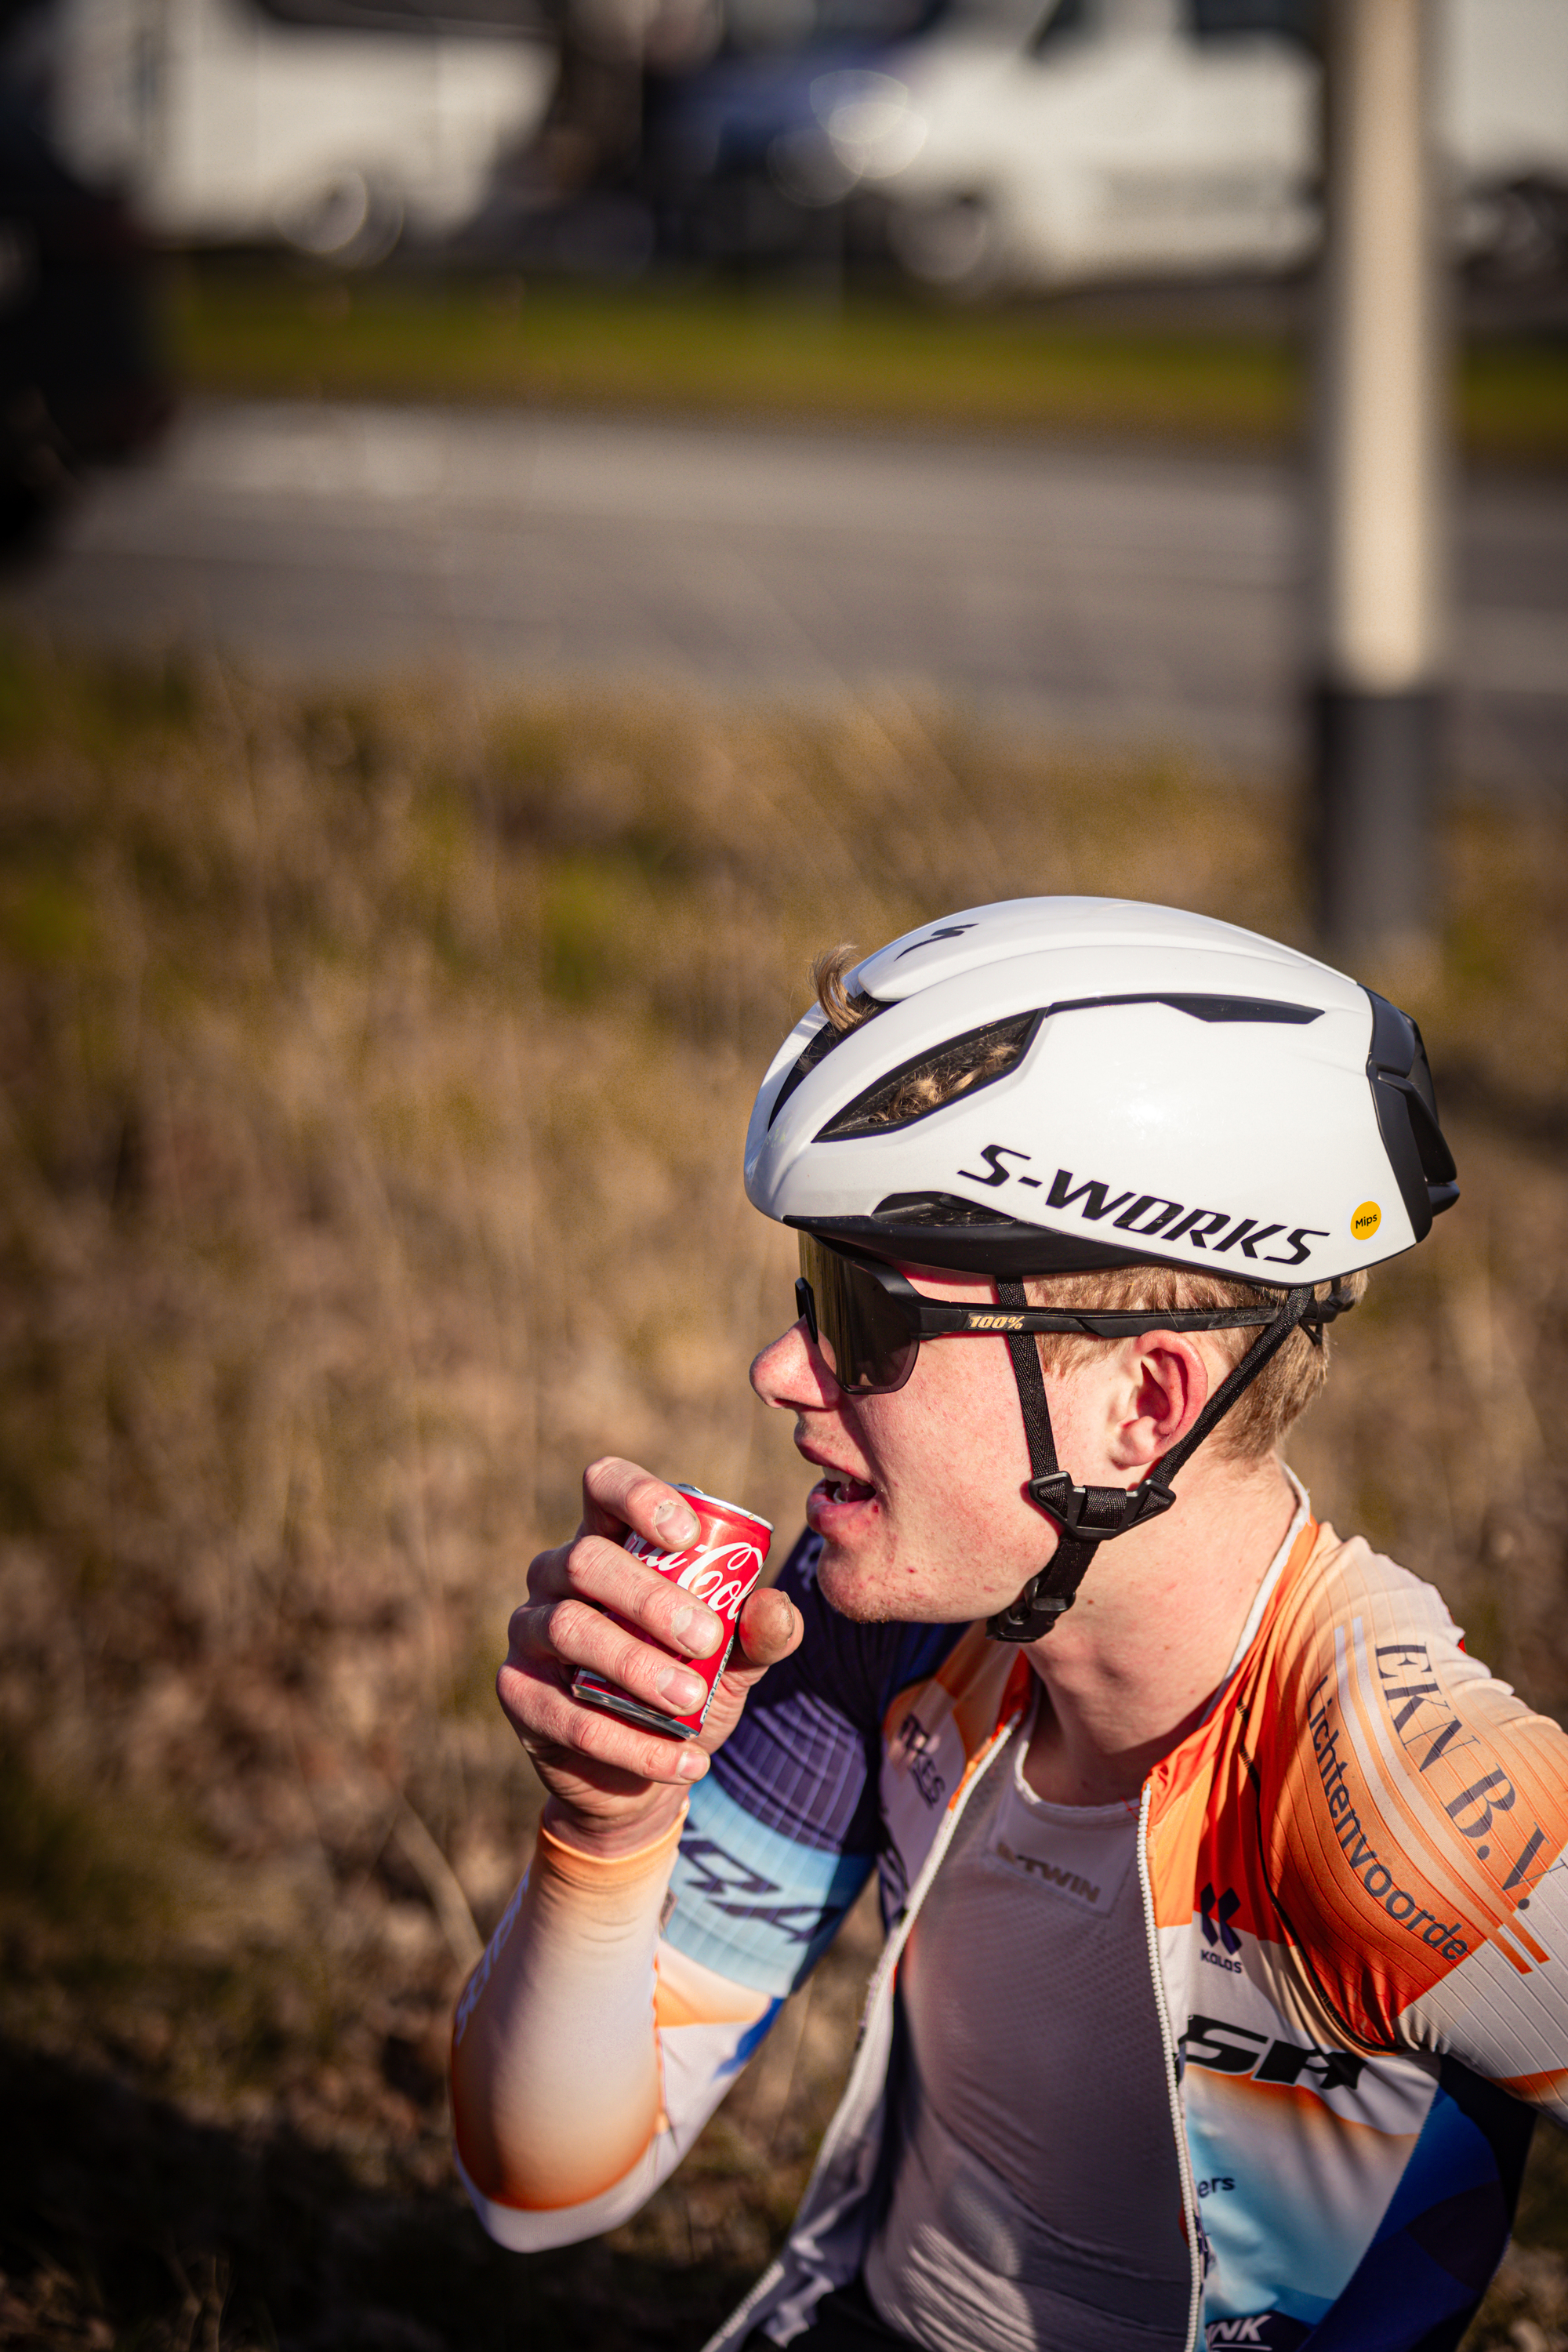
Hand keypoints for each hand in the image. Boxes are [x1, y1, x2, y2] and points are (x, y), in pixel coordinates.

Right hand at [499, 1457, 801, 1853]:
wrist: (644, 1776)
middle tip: (706, 1640)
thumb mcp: (735, 1660)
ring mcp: (528, 1630)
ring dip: (635, 1665)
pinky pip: (566, 1713)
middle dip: (649, 1598)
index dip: (639, 1496)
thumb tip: (773, 1605)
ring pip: (568, 1628)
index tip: (688, 1535)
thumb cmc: (688, 1688)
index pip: (604, 1485)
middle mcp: (557, 1574)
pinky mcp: (518, 1692)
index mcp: (611, 1541)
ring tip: (691, 1701)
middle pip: (586, 1560)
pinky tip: (684, 1760)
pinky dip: (630, 1742)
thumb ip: (760, 1632)